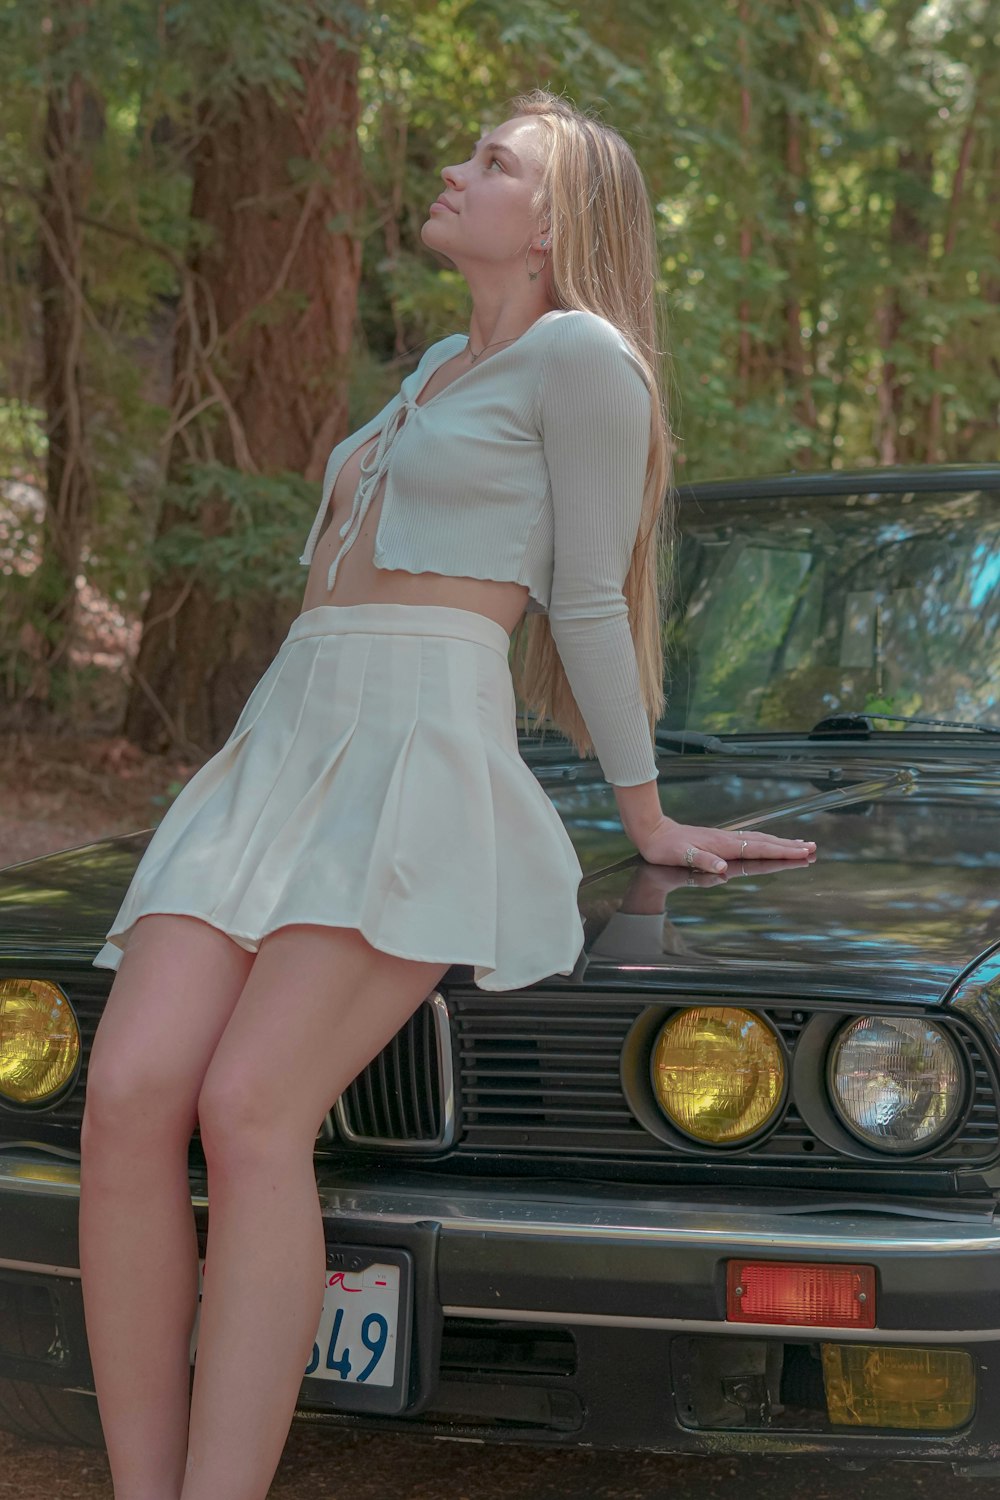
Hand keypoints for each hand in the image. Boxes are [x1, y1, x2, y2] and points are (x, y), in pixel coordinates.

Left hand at [635, 816, 815, 872]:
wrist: (653, 832)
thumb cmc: (666, 847)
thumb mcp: (681, 856)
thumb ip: (702, 861)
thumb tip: (722, 868)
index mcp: (724, 845)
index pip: (759, 849)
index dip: (782, 852)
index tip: (803, 853)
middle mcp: (728, 840)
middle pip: (766, 843)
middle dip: (790, 847)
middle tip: (813, 848)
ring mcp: (725, 839)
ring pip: (760, 840)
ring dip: (781, 843)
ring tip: (801, 845)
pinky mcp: (720, 840)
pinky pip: (750, 841)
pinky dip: (765, 842)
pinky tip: (770, 843)